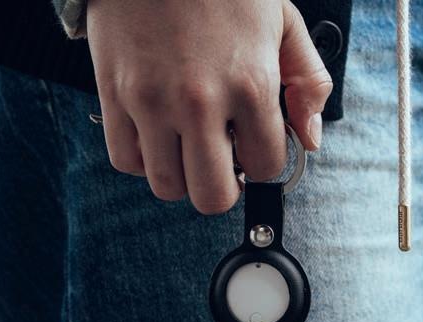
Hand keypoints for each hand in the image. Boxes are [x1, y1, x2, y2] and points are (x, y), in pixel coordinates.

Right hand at [86, 0, 331, 213]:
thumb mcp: (284, 23)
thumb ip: (308, 84)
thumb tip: (308, 140)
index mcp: (250, 84)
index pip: (265, 166)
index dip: (262, 164)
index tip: (251, 150)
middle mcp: (200, 102)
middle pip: (213, 196)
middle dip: (223, 188)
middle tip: (221, 165)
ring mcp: (151, 101)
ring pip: (167, 186)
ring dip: (183, 177)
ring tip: (188, 148)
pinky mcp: (114, 95)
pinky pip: (126, 160)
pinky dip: (144, 160)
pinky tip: (157, 136)